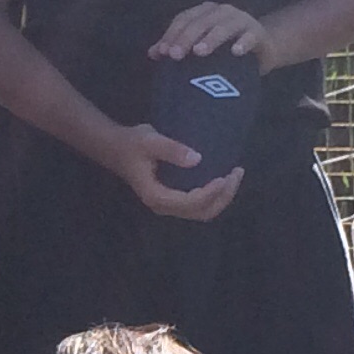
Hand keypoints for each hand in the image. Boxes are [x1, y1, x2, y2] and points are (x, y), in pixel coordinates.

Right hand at [105, 118, 241, 222]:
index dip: (210, 193)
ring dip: (222, 197)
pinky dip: (215, 195)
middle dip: (223, 196)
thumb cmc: (132, 143)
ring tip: (235, 176)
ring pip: (202, 211)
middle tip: (236, 174)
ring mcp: (170, 204)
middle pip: (201, 212)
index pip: (189, 202)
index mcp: (156, 196)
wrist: (116, 148)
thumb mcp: (150, 140)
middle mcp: (164, 206)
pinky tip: (223, 178)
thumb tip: (198, 159)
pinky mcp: (174, 198)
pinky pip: (199, 204)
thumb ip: (172, 150)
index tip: (224, 176)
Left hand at [149, 1, 268, 63]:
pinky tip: (235, 53)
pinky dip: (243, 43)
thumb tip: (153, 53)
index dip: (172, 34)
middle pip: (200, 23)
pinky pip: (250, 36)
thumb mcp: (201, 46)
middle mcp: (221, 11)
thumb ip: (177, 47)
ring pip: (223, 27)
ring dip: (211, 38)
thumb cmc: (225, 48)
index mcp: (204, 12)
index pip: (184, 20)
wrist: (263, 48)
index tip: (162, 53)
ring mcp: (241, 20)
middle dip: (186, 38)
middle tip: (175, 56)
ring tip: (199, 52)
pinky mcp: (257, 32)